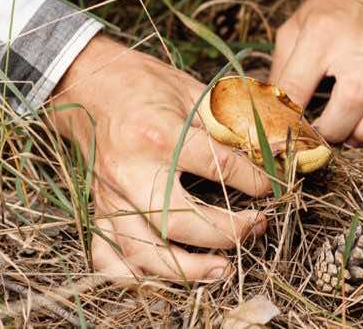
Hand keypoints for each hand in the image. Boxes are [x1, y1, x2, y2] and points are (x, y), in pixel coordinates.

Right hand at [48, 35, 270, 281]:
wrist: (89, 84)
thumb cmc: (144, 86)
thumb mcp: (191, 92)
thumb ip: (230, 124)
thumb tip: (273, 149)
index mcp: (158, 135)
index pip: (218, 167)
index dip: (254, 180)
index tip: (272, 187)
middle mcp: (130, 171)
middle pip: (178, 222)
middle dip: (225, 234)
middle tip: (254, 229)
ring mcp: (111, 195)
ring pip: (143, 252)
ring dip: (186, 270)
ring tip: (221, 270)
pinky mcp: (98, 209)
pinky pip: (108, 258)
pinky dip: (135, 277)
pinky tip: (166, 278)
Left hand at [269, 0, 362, 152]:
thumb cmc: (334, 6)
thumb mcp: (297, 25)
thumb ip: (282, 67)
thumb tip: (268, 109)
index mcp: (320, 34)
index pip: (297, 86)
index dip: (288, 120)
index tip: (286, 137)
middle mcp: (359, 42)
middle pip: (352, 100)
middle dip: (335, 131)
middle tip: (325, 137)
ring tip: (353, 139)